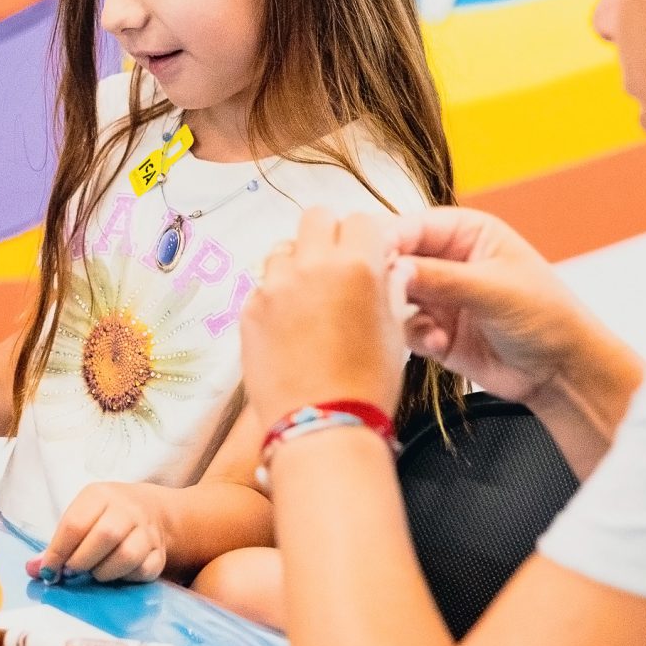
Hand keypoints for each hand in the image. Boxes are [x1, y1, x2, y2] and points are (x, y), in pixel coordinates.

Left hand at [32, 482, 171, 584]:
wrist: (151, 510)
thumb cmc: (105, 516)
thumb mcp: (81, 517)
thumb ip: (57, 544)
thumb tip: (33, 569)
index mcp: (100, 496)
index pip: (75, 524)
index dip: (57, 552)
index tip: (49, 570)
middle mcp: (127, 509)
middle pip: (105, 536)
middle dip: (82, 561)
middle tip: (72, 572)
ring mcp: (147, 531)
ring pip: (127, 555)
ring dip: (104, 572)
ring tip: (94, 573)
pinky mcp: (159, 552)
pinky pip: (144, 570)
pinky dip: (126, 578)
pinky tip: (116, 575)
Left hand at [239, 210, 411, 439]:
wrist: (323, 426)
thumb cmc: (369, 383)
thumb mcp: (395, 331)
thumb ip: (390, 288)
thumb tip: (391, 266)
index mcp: (358, 265)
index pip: (361, 220)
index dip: (366, 238)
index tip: (367, 256)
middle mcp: (313, 266)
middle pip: (316, 219)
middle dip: (329, 236)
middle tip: (336, 267)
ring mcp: (275, 286)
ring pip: (284, 249)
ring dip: (298, 263)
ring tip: (310, 299)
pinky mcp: (249, 309)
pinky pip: (263, 285)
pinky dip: (277, 296)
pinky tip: (290, 326)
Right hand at [391, 207, 603, 404]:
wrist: (562, 372)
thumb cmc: (547, 317)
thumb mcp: (493, 289)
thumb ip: (440, 278)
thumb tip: (393, 267)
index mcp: (467, 232)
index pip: (413, 226)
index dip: (388, 240)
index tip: (368, 259)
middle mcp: (448, 260)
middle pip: (396, 260)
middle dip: (390, 280)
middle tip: (387, 296)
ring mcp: (440, 297)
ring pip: (394, 296)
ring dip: (402, 312)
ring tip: (427, 327)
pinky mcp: (435, 331)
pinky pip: (406, 329)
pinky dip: (417, 337)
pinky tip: (440, 344)